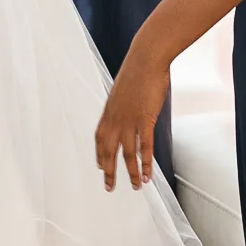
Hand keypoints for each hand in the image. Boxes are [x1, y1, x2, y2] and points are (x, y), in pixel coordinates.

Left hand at [94, 41, 167, 192]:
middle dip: (109, 171)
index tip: (100, 166)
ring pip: (127, 154)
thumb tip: (127, 106)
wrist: (145, 59)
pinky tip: (147, 173)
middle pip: (108, 151)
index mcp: (108, 111)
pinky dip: (145, 163)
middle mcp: (115, 118)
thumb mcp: (123, 89)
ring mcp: (129, 120)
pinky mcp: (144, 119)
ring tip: (135, 186)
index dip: (99, 154)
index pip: (99, 138)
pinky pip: (144, 147)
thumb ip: (123, 102)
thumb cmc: (137, 70)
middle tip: (110, 186)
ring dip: (131, 172)